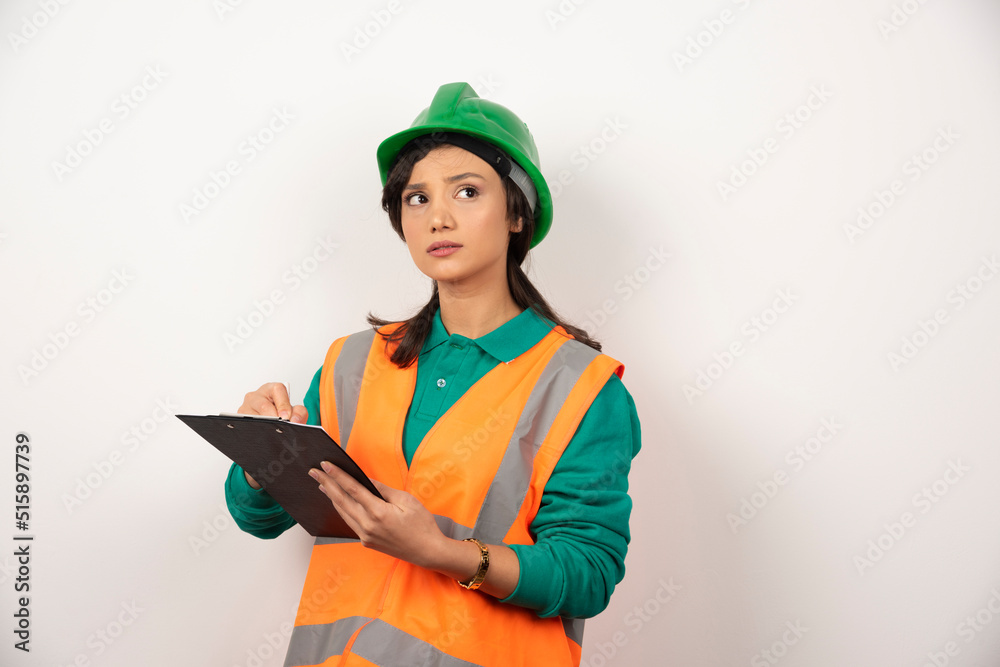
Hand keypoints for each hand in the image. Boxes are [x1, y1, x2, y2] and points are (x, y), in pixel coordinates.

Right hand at [239, 382, 307, 488]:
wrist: (272, 425)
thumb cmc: (281, 415)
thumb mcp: (293, 412)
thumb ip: (299, 413)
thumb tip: (295, 420)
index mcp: (271, 389)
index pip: (277, 390)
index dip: (283, 404)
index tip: (287, 417)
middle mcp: (256, 396)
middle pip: (263, 404)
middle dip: (273, 418)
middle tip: (280, 427)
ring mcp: (246, 407)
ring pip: (252, 416)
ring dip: (263, 426)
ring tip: (271, 434)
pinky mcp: (239, 419)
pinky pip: (245, 425)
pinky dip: (255, 432)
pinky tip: (262, 437)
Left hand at [308, 461, 446, 567]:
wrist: (427, 551)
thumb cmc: (421, 524)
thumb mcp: (406, 501)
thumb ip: (383, 490)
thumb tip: (366, 481)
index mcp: (379, 512)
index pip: (353, 489)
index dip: (338, 476)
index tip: (326, 465)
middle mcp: (368, 526)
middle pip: (342, 501)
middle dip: (327, 484)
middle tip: (314, 472)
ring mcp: (365, 536)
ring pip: (343, 513)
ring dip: (332, 497)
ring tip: (322, 485)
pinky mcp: (367, 542)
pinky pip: (351, 522)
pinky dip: (343, 509)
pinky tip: (339, 502)